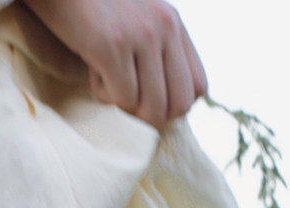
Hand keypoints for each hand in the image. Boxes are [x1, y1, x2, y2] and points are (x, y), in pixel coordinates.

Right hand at [19, 0, 207, 126]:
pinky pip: (121, 99)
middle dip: (150, 115)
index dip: (171, 103)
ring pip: (150, 108)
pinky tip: (93, 68)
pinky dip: (102, 94)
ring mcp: (141, 35)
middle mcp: (164, 26)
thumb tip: (164, 105)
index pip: (197, 87)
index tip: (145, 95)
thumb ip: (157, 52)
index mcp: (174, 22)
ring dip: (125, 106)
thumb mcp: (137, 22)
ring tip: (107, 77)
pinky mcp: (112, 45)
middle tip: (125, 97)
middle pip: (178, 105)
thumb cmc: (92, 10)